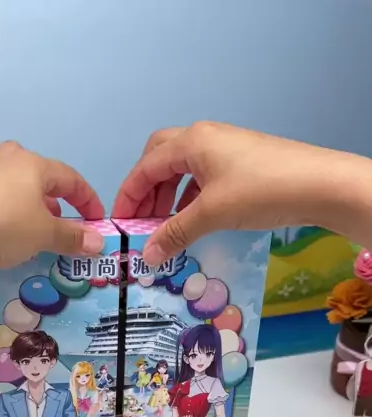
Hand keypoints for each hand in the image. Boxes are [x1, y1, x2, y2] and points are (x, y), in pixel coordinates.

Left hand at [0, 141, 104, 268]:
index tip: (96, 220)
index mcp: (33, 166)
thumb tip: (98, 242)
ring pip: (1, 164)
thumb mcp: (45, 235)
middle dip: (48, 189)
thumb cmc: (5, 226)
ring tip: (19, 206)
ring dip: (15, 182)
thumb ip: (72, 237)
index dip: (87, 198)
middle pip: (33, 165)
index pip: (70, 177)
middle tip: (53, 215)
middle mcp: (6, 161)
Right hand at [112, 122, 356, 265]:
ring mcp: (224, 148)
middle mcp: (203, 138)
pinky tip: (194, 220)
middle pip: (160, 159)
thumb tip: (146, 256)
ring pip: (183, 170)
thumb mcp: (211, 214)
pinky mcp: (241, 162)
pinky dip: (190, 198)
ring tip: (166, 227)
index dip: (128, 197)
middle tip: (143, 222)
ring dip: (169, 196)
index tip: (120, 226)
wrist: (318, 184)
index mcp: (190, 142)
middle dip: (146, 191)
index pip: (144, 167)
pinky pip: (203, 177)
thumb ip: (175, 233)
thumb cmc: (259, 192)